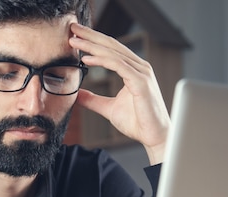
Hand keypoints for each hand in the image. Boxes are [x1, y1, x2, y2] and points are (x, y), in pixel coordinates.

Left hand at [69, 24, 169, 164]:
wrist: (154, 136)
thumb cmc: (137, 122)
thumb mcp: (108, 108)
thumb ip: (93, 100)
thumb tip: (76, 94)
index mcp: (133, 69)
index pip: (110, 50)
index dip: (93, 41)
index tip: (75, 37)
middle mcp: (139, 67)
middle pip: (111, 45)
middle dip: (91, 36)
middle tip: (73, 28)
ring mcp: (141, 72)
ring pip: (113, 53)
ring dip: (92, 46)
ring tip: (75, 41)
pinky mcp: (140, 81)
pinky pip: (118, 65)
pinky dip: (101, 60)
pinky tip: (86, 59)